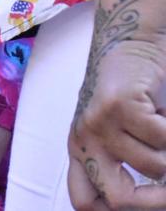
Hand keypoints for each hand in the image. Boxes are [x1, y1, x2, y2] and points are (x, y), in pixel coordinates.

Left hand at [68, 34, 165, 209]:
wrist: (128, 43)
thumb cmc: (128, 93)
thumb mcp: (116, 131)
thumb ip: (120, 162)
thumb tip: (147, 201)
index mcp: (80, 150)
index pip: (84, 201)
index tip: (148, 202)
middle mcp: (83, 139)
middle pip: (117, 199)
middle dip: (156, 201)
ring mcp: (99, 122)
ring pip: (153, 167)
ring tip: (162, 128)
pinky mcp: (119, 105)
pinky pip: (163, 140)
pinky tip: (163, 111)